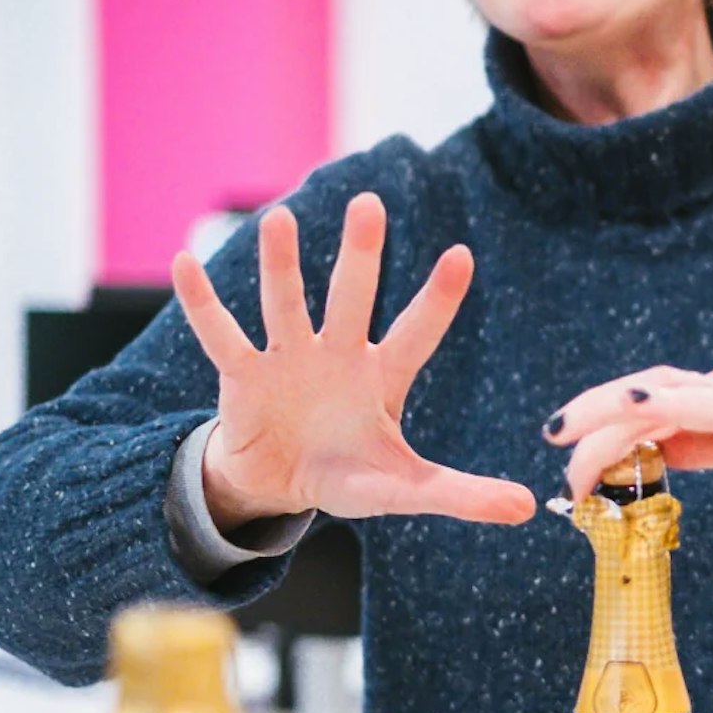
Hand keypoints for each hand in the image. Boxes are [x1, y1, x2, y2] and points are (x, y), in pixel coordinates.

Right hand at [171, 193, 535, 530]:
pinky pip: (222, 333)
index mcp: (383, 377)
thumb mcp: (405, 490)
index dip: (437, 298)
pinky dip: (203, 302)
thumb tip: (527, 509)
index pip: (417, 331)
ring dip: (280, 265)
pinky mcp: (244, 375)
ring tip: (280, 218)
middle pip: (352, 297)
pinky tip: (186, 259)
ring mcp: (289, 358)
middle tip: (369, 203)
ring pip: (286, 303)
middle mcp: (338, 354)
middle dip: (360, 254)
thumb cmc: (349, 476)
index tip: (461, 255)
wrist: (280, 487)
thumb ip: (461, 493)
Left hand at [543, 363, 712, 501]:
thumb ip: (694, 444)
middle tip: (555, 435)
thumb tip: (636, 455)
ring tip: (625, 409)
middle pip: (660, 394)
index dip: (594, 419)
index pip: (642, 403)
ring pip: (712, 400)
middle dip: (603, 412)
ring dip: (666, 403)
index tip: (555, 445)